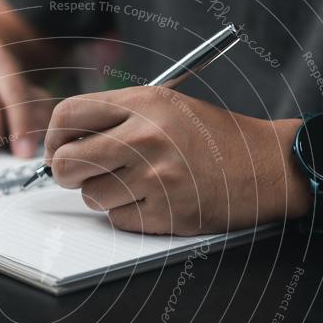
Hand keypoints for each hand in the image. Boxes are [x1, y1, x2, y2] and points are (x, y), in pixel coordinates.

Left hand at [43, 87, 308, 234]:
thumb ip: (117, 116)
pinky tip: (156, 201)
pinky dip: (129, 215)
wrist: (267, 166)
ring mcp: (155, 177)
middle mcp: (146, 137)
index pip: (68, 116)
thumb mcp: (167, 106)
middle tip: (85, 174)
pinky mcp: (165, 213)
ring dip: (105, 195)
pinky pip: (117, 219)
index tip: (59, 150)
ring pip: (91, 196)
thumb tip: (63, 143)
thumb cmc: (214, 138)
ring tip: (138, 184)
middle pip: (67, 163)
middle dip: (68, 174)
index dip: (54, 138)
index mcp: (144, 103)